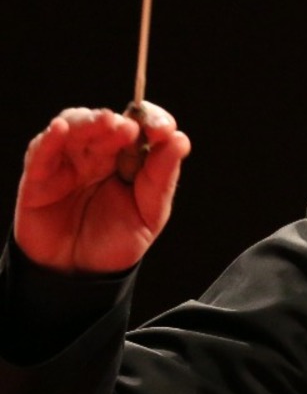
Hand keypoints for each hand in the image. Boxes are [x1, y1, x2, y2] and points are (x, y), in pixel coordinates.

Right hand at [14, 102, 190, 273]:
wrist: (82, 274)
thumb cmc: (117, 240)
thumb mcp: (151, 213)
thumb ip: (163, 178)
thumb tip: (179, 140)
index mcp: (130, 157)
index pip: (142, 125)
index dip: (152, 119)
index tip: (163, 129)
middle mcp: (99, 153)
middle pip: (107, 122)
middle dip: (118, 122)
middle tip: (129, 129)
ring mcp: (69, 161)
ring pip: (74, 127)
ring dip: (88, 122)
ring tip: (104, 124)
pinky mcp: (39, 176)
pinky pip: (42, 151)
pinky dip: (50, 138)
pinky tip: (60, 128)